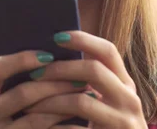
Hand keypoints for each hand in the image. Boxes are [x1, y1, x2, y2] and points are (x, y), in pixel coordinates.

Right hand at [0, 50, 87, 128]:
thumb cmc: (5, 123)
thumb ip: (13, 85)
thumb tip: (50, 58)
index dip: (22, 59)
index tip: (49, 55)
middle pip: (22, 94)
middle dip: (54, 83)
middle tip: (80, 77)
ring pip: (35, 118)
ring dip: (63, 105)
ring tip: (84, 97)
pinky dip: (61, 128)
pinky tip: (78, 122)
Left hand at [24, 31, 146, 127]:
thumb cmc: (106, 128)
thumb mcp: (106, 101)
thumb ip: (89, 81)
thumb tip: (51, 57)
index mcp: (125, 83)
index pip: (107, 51)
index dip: (83, 40)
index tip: (56, 37)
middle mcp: (129, 99)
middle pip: (94, 70)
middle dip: (60, 69)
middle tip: (34, 73)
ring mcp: (123, 121)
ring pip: (81, 101)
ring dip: (50, 101)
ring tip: (27, 105)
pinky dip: (55, 127)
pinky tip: (40, 127)